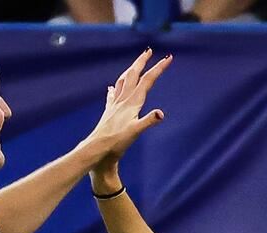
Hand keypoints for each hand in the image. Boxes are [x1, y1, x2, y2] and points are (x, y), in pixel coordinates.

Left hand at [83, 49, 172, 185]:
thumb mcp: (135, 131)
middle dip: (142, 61)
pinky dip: (115, 88)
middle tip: (149, 51)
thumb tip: (161, 114)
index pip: (148, 80)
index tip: (168, 58)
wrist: (97, 148)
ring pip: (123, 81)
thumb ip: (149, 121)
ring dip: (130, 70)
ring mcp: (115, 104)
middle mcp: (123, 100)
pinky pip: (113, 95)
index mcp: (132, 102)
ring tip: (134, 65)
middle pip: (134, 75)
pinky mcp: (110, 111)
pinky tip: (112, 88)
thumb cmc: (117, 141)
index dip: (158, 68)